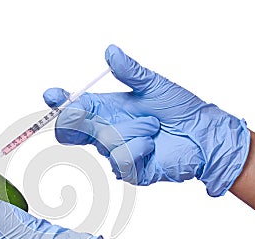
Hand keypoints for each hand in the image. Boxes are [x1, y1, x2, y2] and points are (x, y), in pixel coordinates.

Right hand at [43, 45, 249, 196]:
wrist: (202, 134)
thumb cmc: (180, 109)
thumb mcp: (153, 85)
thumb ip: (130, 71)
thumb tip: (110, 51)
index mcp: (108, 110)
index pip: (76, 108)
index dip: (61, 102)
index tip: (51, 96)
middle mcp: (107, 131)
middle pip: (77, 130)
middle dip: (82, 119)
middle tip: (85, 111)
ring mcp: (116, 152)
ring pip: (106, 142)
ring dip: (134, 130)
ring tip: (153, 128)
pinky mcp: (129, 170)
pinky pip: (122, 160)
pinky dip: (141, 148)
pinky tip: (153, 145)